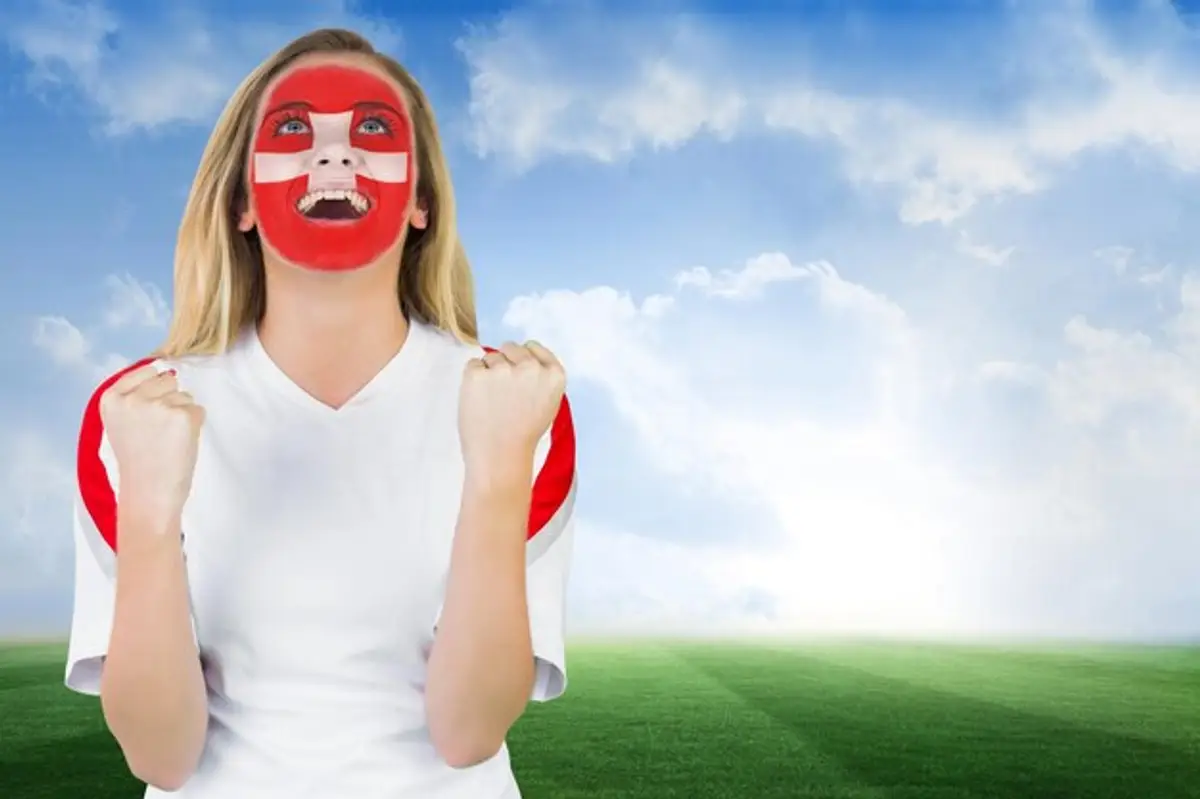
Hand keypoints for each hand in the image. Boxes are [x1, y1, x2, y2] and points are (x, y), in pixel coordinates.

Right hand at [100, 365, 205, 528]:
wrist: (148, 494)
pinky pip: (198, 410)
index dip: (154, 392)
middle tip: (158, 433)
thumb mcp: (122, 423)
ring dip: (182, 415)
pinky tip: (179, 444)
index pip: (146, 371)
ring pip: (185, 396)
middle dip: (169, 402)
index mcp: (111, 398)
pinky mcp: (182, 416)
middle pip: (168, 381)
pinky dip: (194, 426)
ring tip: (167, 441)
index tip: (148, 418)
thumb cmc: (138, 462)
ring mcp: (157, 405)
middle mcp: (132, 398)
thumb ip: (136, 396)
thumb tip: (168, 371)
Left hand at [459, 341, 565, 485]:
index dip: (523, 360)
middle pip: (511, 347)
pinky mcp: (478, 374)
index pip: (533, 347)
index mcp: (554, 375)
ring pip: (490, 357)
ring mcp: (503, 369)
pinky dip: (472, 380)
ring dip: (488, 374)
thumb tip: (522, 355)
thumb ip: (540, 377)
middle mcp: (531, 367)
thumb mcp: (547, 402)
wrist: (499, 458)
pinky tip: (480, 401)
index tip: (518, 377)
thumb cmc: (522, 434)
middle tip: (503, 394)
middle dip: (505, 363)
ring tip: (493, 403)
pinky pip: (472, 365)